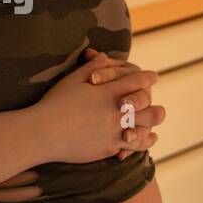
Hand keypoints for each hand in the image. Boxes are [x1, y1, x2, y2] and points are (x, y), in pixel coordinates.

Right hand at [31, 49, 161, 164]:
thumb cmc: (54, 104)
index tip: (154, 77)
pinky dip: (141, 143)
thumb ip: (91, 67)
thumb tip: (103, 55)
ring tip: (154, 125)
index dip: (147, 78)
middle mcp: (113, 111)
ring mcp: (112, 131)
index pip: (135, 81)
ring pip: (143, 128)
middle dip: (154, 105)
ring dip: (151, 125)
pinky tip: (145, 140)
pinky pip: (132, 147)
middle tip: (159, 107)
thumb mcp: (72, 80)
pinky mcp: (108, 147)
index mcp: (106, 92)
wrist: (43, 133)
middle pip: (146, 105)